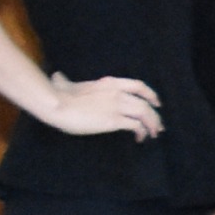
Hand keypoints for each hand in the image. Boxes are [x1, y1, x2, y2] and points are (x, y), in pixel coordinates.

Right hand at [45, 73, 161, 139]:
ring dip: (152, 125)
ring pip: (145, 114)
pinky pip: (136, 126)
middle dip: (155, 116)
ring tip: (153, 134)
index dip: (151, 94)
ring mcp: (116, 106)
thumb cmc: (57, 95)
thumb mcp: (64, 84)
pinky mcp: (113, 120)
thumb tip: (57, 76)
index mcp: (109, 83)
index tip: (156, 103)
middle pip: (145, 103)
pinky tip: (140, 138)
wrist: (56, 105)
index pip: (138, 85)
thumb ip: (65, 81)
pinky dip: (141, 132)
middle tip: (158, 126)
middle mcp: (117, 92)